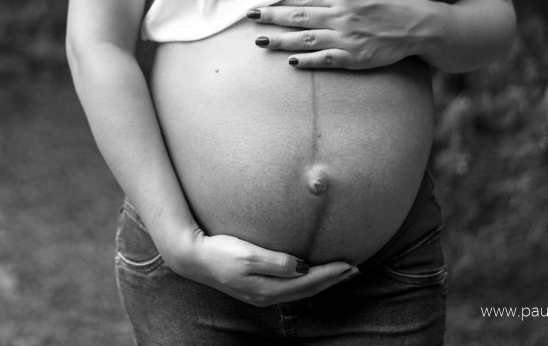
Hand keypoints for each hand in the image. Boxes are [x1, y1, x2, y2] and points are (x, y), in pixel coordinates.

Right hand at [173, 231, 356, 305]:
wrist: (192, 257)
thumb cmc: (219, 252)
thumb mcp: (247, 255)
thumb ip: (275, 262)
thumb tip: (302, 266)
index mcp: (267, 288)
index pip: (308, 282)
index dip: (330, 274)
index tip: (349, 264)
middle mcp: (267, 295)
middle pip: (308, 289)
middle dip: (332, 280)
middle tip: (354, 270)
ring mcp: (261, 293)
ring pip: (300, 290)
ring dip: (321, 282)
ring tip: (339, 273)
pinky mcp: (256, 287)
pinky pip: (290, 288)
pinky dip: (306, 282)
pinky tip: (310, 274)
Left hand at [248, 0, 436, 69]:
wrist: (417, 26)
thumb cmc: (385, 5)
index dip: (278, 0)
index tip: (258, 2)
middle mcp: (341, 15)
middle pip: (298, 17)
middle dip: (271, 17)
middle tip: (250, 18)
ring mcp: (347, 37)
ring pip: (307, 39)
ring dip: (281, 40)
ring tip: (261, 41)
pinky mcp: (355, 57)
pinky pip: (326, 59)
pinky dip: (308, 61)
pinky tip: (291, 62)